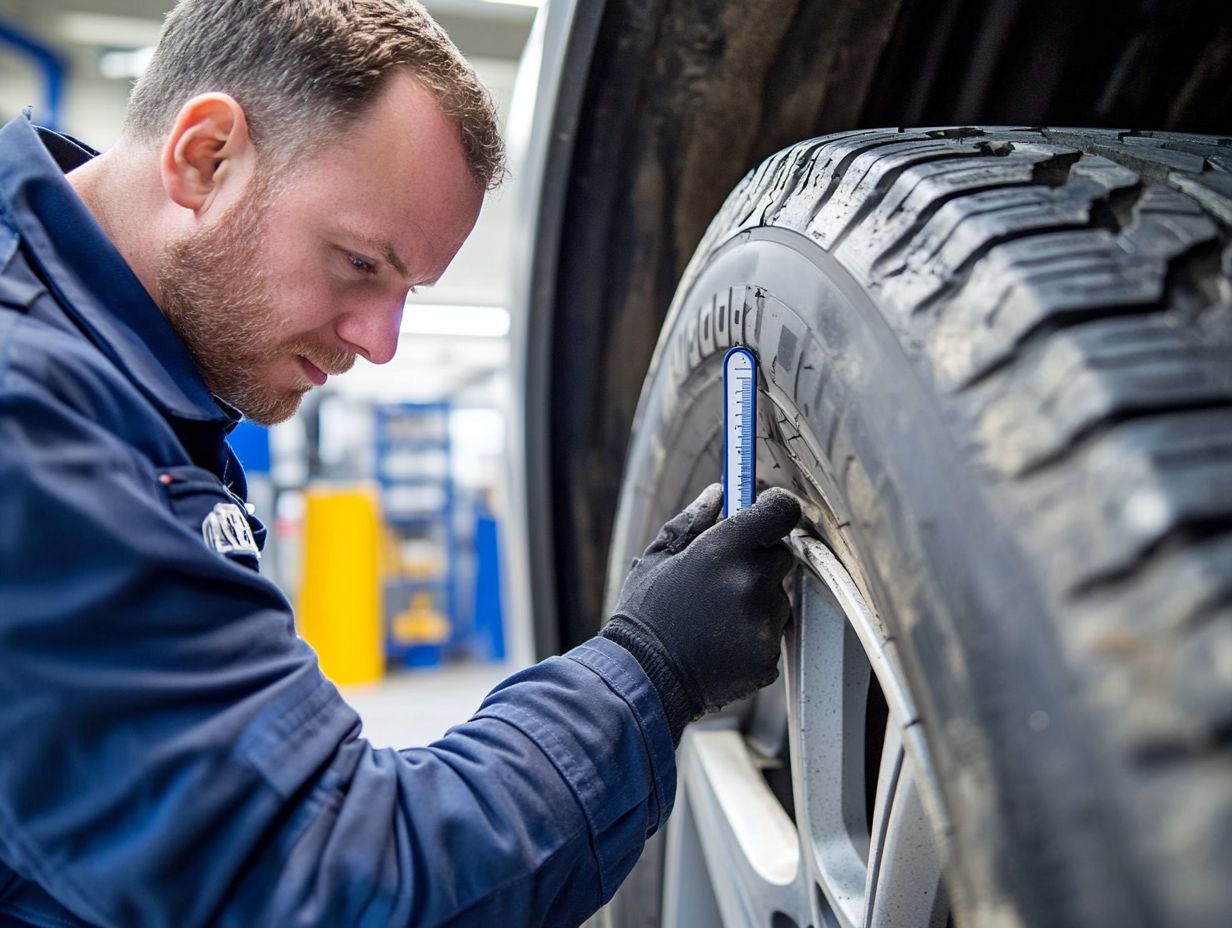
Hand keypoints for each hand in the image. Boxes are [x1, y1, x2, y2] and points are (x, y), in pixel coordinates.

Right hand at [600, 484, 800, 743]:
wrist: (642, 678)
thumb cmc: (645, 614)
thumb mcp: (659, 557)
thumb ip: (694, 520)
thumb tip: (720, 493)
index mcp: (726, 550)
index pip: (781, 511)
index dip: (775, 508)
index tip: (765, 511)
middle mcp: (752, 583)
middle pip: (781, 555)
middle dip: (759, 559)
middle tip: (723, 576)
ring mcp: (763, 623)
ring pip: (778, 597)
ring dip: (758, 600)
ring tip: (715, 616)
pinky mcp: (768, 656)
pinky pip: (772, 633)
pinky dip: (754, 635)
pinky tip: (721, 641)